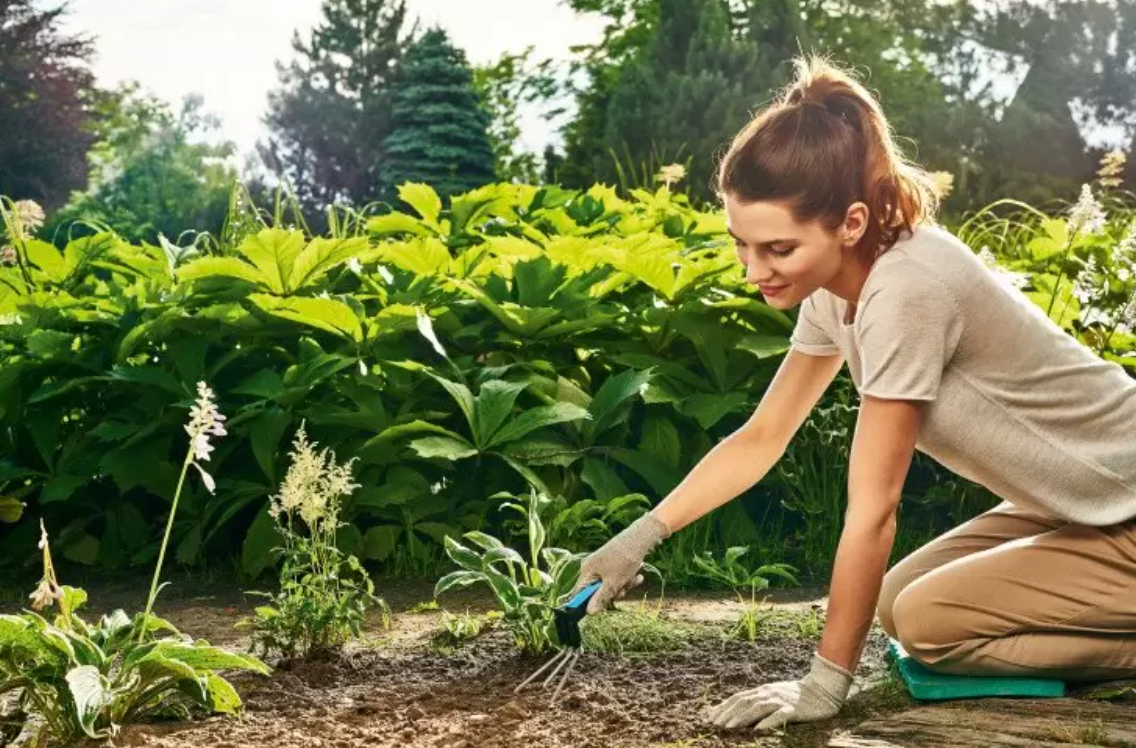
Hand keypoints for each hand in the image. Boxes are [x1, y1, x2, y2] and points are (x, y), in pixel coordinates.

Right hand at [570, 512, 669, 613]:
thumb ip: (601, 598)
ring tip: (634, 578)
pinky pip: (617, 577)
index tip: (600, 609)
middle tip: (623, 590)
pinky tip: (638, 575)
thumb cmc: (624, 560)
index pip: (579, 592)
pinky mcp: (613, 562)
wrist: (641, 538)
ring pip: (610, 584)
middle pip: (597, 590)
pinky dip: (627, 578)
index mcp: (587, 570)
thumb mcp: (613, 583)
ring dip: (623, 586)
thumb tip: (589, 612)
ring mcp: (602, 564)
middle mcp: (592, 567)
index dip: (587, 603)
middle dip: (613, 593)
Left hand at [705, 652, 853, 729]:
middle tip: (714, 724)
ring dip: (741, 718)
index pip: (738, 697)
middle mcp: (768, 693)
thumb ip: (758, 702)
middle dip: (727, 713)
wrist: (821, 690)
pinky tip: (757, 730)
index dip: (723, 706)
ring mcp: (780, 700)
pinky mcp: (793, 709)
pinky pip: (778, 716)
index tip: (710, 716)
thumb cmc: (795, 695)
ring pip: (757, 708)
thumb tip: (738, 713)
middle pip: (744, 702)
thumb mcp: (773, 696)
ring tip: (728, 727)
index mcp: (762, 691)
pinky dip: (767, 722)